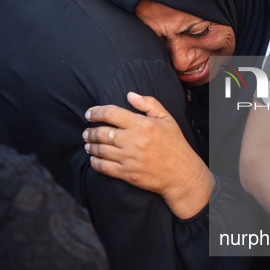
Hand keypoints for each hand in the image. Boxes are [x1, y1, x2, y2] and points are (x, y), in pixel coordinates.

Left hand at [84, 92, 211, 218]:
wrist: (182, 174)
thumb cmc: (176, 145)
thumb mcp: (167, 119)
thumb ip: (149, 104)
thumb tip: (129, 95)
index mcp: (142, 124)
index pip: (111, 113)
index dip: (96, 112)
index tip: (89, 114)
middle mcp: (133, 141)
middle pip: (102, 132)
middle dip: (90, 131)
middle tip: (87, 132)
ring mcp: (129, 158)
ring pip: (100, 150)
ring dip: (90, 146)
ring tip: (88, 144)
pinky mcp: (128, 174)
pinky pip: (104, 167)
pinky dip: (95, 162)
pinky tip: (94, 159)